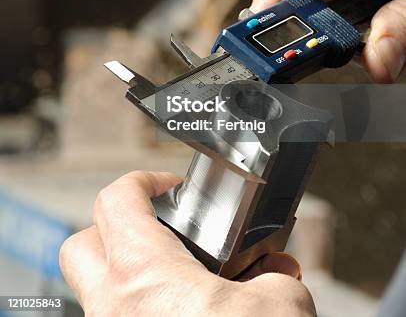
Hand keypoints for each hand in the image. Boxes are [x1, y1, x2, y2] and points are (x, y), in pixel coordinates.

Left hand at [60, 171, 314, 316]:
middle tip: (155, 227)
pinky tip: (189, 315)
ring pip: (97, 292)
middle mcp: (114, 308)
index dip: (144, 179)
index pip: (118, 199)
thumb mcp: (280, 308)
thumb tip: (279, 276)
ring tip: (182, 280)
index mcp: (145, 274)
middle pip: (82, 244)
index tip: (168, 186)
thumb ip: (278, 280)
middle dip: (114, 226)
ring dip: (133, 276)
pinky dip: (146, 310)